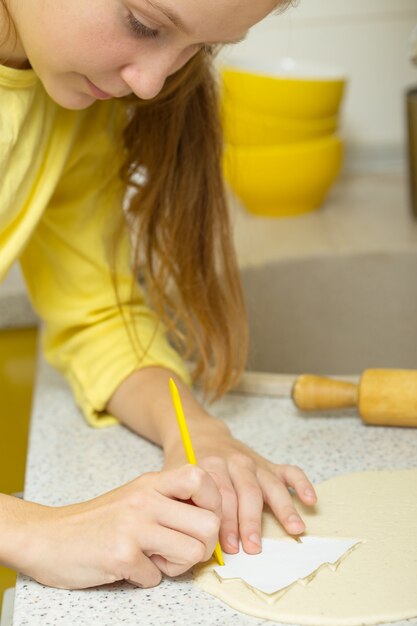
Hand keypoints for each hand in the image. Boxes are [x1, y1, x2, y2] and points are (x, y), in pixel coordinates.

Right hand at [14, 465, 220, 588]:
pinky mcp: (122, 555)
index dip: (214, 504)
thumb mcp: (136, 498)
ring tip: (154, 559)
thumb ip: (170, 503)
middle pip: (210, 524)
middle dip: (204, 546)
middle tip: (182, 550)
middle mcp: (146, 499)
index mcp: (151, 483)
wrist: (47, 537)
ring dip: (178, 566)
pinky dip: (146, 578)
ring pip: (193, 552)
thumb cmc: (97, 522)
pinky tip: (128, 567)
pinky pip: (158, 577)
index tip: (202, 521)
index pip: (202, 478)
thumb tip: (212, 522)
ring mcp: (134, 526)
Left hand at [163, 417, 316, 555]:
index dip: (225, 523)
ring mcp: (254, 463)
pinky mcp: (267, 464)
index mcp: (210, 465)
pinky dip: (301, 484)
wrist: (198, 435)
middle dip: (251, 522)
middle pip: (247, 493)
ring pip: (270, 485)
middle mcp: (235, 462)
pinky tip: (311, 500)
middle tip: (254, 547)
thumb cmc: (187, 465)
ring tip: (295, 529)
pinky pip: (289, 472)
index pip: (221, 497)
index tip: (230, 547)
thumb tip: (188, 538)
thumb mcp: (175, 479)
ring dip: (284, 508)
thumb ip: (183, 503)